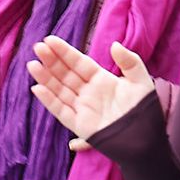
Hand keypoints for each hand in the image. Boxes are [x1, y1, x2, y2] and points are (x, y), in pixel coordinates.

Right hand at [27, 37, 155, 141]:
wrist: (147, 139)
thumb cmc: (145, 110)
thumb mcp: (141, 81)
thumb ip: (130, 61)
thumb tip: (114, 45)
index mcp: (101, 80)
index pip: (79, 63)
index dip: (65, 52)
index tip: (50, 40)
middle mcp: (88, 93)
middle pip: (65, 74)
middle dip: (52, 61)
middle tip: (38, 47)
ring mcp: (83, 108)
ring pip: (59, 90)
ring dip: (46, 78)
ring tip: (33, 64)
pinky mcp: (80, 125)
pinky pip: (61, 111)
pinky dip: (49, 100)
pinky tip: (37, 88)